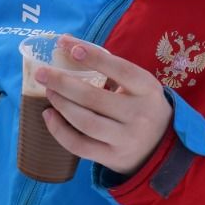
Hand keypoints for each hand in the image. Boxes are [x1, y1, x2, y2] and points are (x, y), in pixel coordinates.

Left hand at [37, 35, 173, 177]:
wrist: (160, 147)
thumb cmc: (141, 106)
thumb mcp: (138, 86)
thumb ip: (111, 70)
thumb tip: (68, 46)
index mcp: (148, 90)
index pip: (120, 70)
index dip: (93, 57)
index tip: (68, 46)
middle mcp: (140, 115)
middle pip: (94, 98)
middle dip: (63, 83)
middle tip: (43, 73)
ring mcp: (126, 139)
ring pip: (85, 122)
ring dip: (61, 105)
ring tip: (48, 92)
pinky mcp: (113, 158)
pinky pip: (79, 146)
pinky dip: (59, 131)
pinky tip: (49, 116)